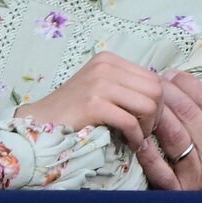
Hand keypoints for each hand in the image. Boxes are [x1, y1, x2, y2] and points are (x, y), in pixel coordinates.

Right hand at [14, 52, 161, 150]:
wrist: (41, 120)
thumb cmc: (73, 109)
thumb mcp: (100, 87)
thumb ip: (125, 85)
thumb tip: (160, 96)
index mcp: (108, 59)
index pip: (154, 78)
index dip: (158, 102)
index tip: (147, 120)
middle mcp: (104, 66)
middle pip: (156, 90)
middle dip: (157, 115)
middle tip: (144, 131)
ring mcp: (98, 83)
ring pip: (148, 104)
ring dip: (147, 127)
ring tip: (136, 137)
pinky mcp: (93, 103)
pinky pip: (130, 121)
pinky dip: (135, 137)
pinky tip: (129, 143)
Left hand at [137, 71, 201, 189]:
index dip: (188, 83)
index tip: (173, 75)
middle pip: (189, 114)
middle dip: (168, 91)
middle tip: (154, 81)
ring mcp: (199, 176)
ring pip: (172, 133)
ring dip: (155, 111)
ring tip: (145, 98)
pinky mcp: (179, 192)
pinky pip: (157, 166)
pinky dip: (145, 147)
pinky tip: (135, 131)